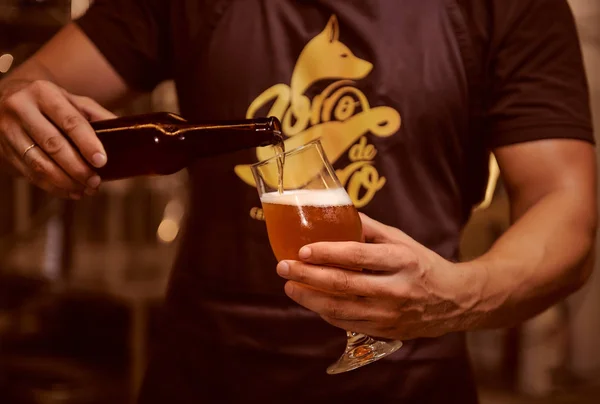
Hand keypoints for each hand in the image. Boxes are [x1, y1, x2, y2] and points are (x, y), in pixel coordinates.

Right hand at [0, 79, 115, 198]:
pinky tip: (70, 191)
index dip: (87, 143)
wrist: (6, 98)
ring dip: (65, 181)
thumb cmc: (50, 102)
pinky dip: (52, 187)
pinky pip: (29, 174)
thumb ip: (97, 115)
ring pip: (38, 163)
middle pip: (53, 144)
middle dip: (77, 167)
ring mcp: (8, 130)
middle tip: (95, 181)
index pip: (69, 121)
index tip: (102, 161)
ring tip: (85, 189)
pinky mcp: (3, 150)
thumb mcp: (72, 99)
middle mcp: (21, 108)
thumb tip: (125, 132)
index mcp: (43, 92)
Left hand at [276, 214, 482, 339]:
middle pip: (343, 284)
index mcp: (402, 260)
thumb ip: (369, 228)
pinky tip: (311, 301)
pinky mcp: (385, 331)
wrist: (455, 301)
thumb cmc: (422, 264)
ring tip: (290, 286)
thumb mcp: (401, 240)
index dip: (327, 253)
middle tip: (283, 267)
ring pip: (341, 309)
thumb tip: (336, 212)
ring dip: (310, 298)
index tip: (302, 250)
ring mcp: (390, 314)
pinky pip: (347, 323)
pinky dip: (325, 312)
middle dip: (308, 276)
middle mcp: (396, 289)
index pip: (358, 256)